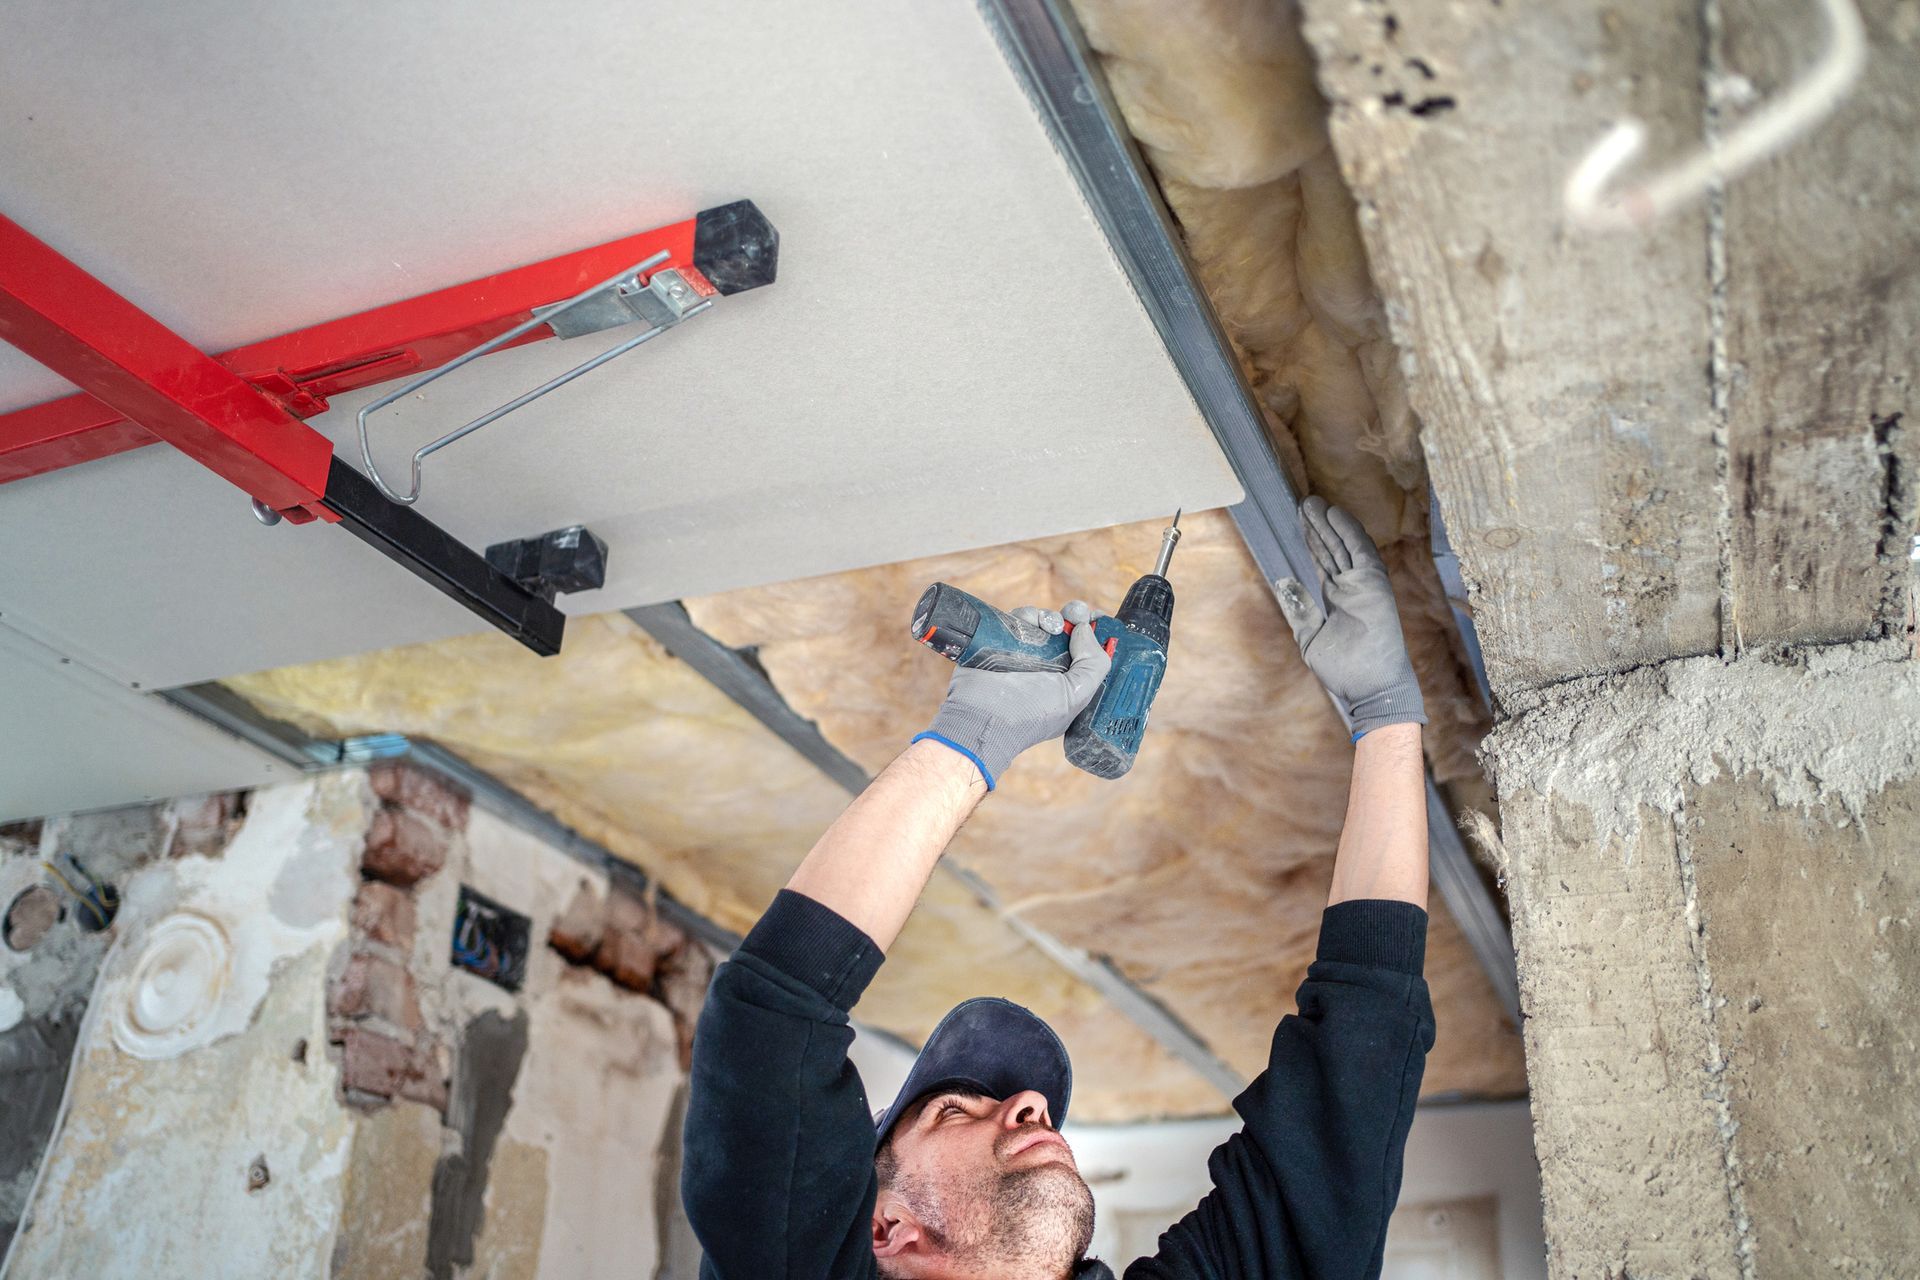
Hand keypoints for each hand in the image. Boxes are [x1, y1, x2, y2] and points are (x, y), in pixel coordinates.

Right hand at [917, 600, 1112, 788]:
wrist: (981, 714)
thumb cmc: (1031, 713)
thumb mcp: (1075, 697)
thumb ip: (1094, 664)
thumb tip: (1085, 629)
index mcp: (1068, 683)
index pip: (1089, 652)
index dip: (1096, 632)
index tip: (1098, 618)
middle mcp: (1049, 666)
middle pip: (1069, 629)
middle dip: (1076, 616)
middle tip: (1075, 614)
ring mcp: (1026, 653)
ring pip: (1045, 621)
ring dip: (1050, 617)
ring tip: (1049, 627)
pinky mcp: (1004, 641)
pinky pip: (1020, 618)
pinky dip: (1027, 616)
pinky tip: (1029, 625)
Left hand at [1276, 497, 1426, 738]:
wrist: (1370, 689)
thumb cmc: (1346, 670)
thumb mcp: (1311, 638)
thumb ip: (1300, 609)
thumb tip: (1283, 582)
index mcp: (1338, 598)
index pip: (1324, 562)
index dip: (1312, 541)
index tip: (1301, 521)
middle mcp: (1352, 588)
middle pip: (1332, 549)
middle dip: (1318, 527)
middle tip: (1303, 503)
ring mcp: (1364, 585)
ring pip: (1344, 546)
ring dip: (1330, 524)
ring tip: (1313, 503)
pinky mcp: (1374, 585)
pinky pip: (1361, 552)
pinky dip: (1349, 532)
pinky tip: (1335, 514)